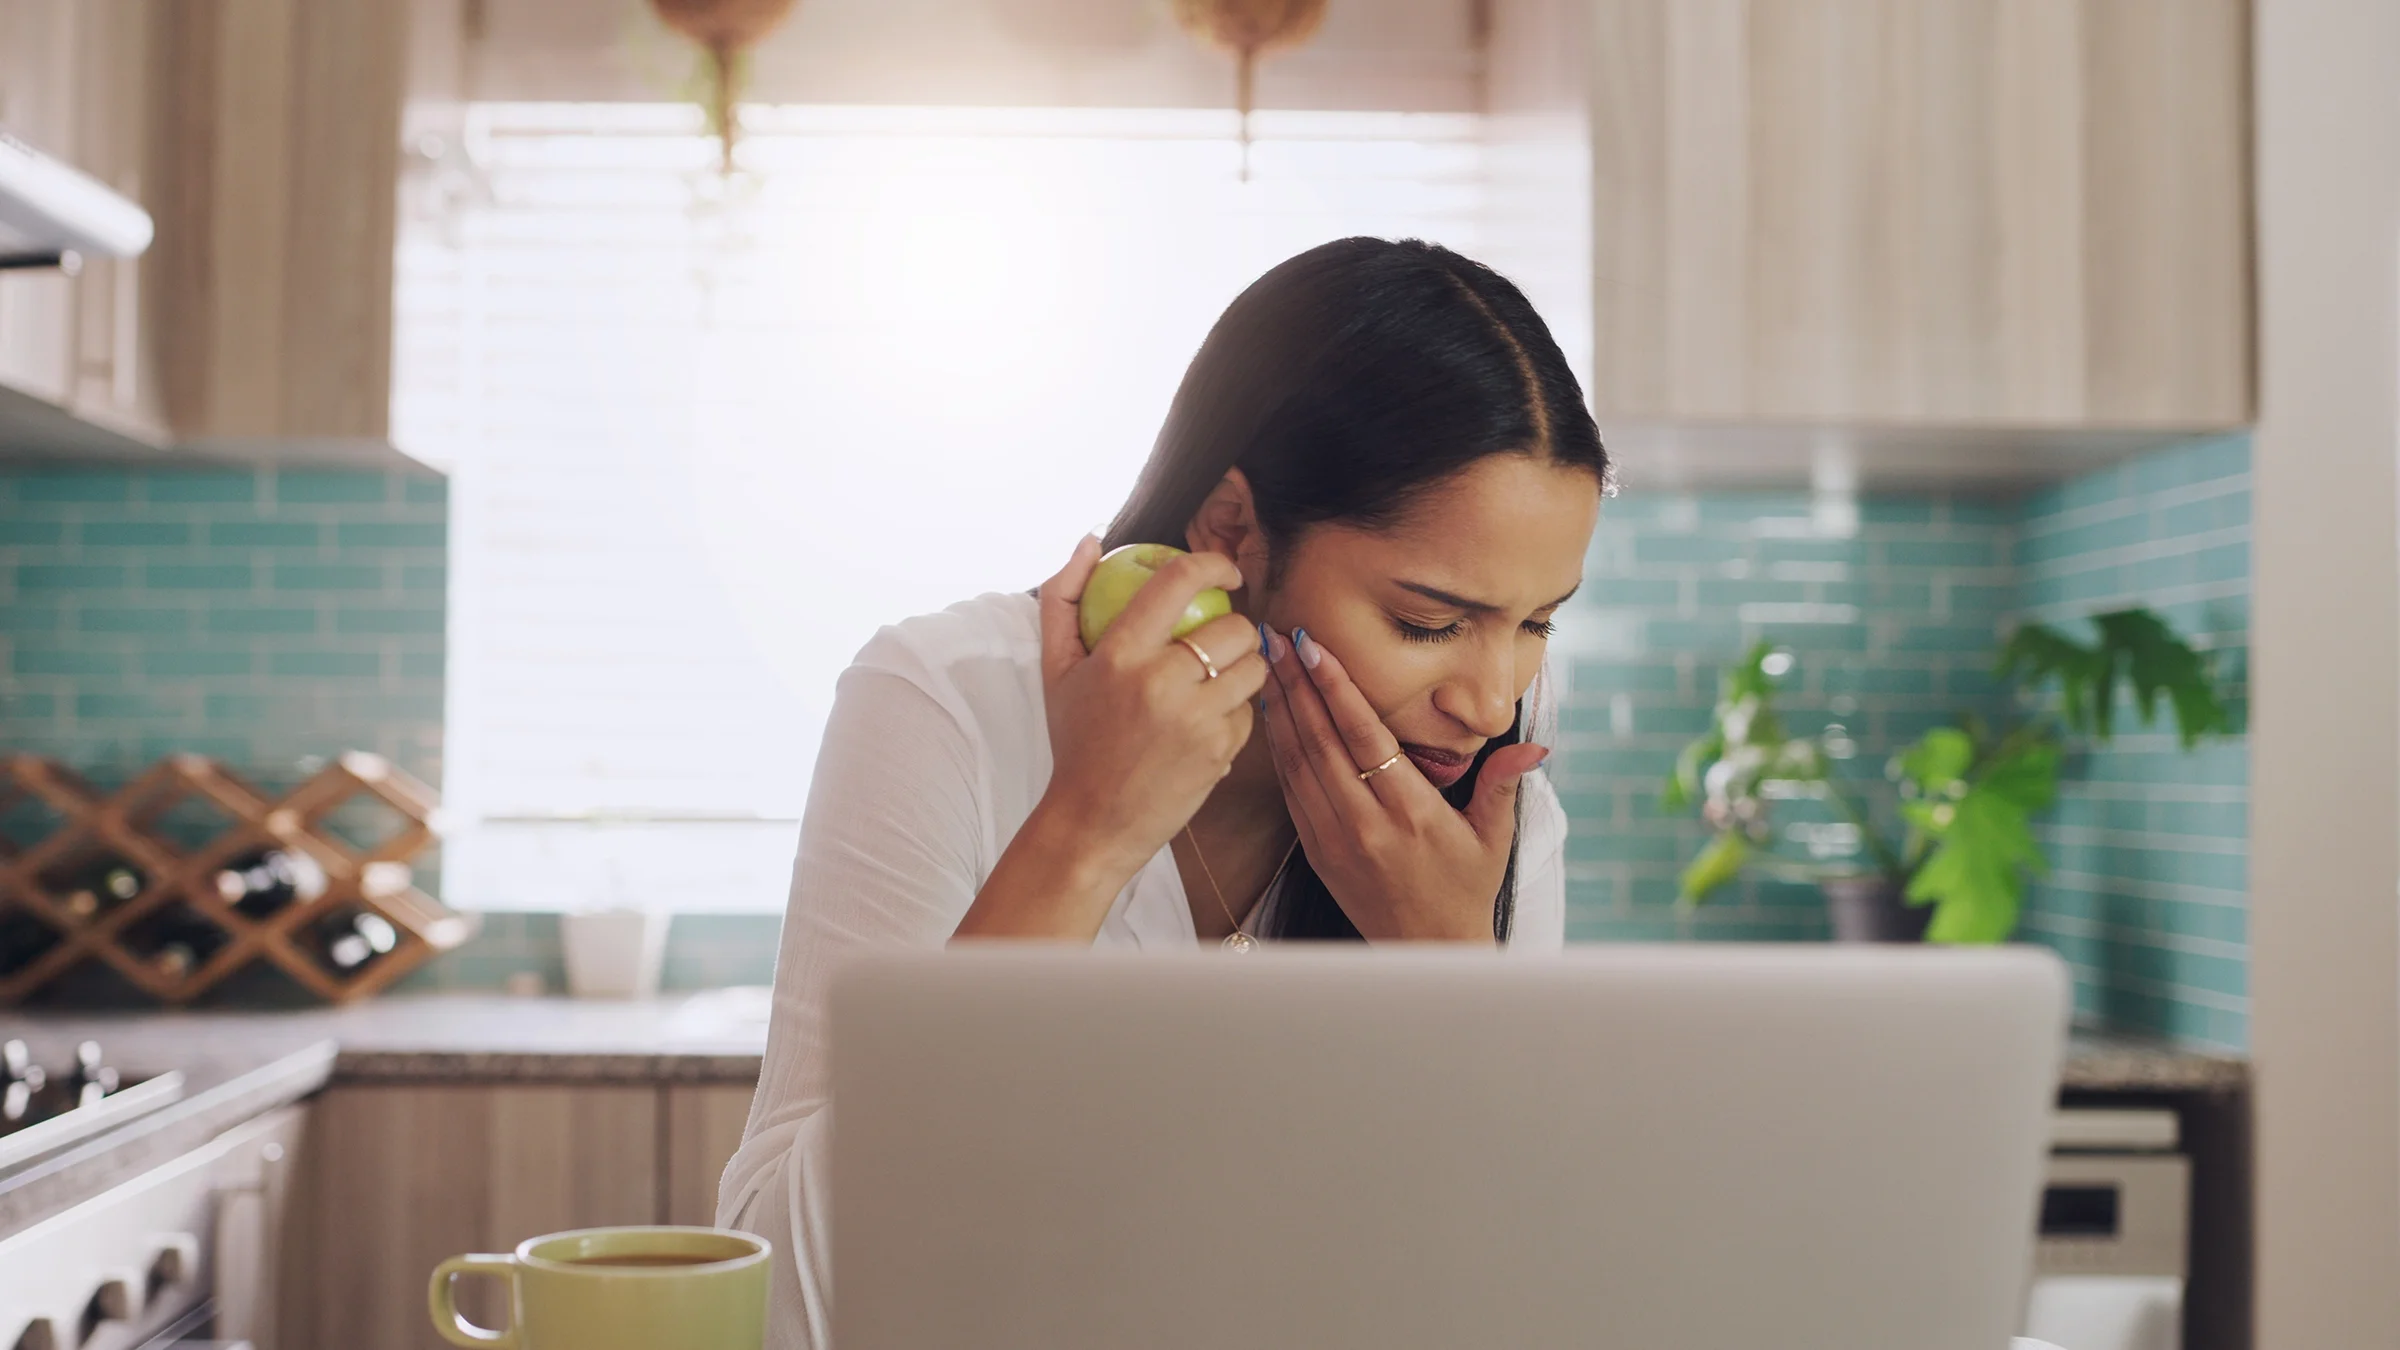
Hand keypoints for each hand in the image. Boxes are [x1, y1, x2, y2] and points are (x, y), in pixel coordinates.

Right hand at [1035, 536, 1269, 879]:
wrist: (1092, 822)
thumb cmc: (1075, 739)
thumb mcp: (1056, 669)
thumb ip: (1064, 598)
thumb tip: (1092, 540)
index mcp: (1119, 655)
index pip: (1178, 582)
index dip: (1212, 562)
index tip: (1224, 569)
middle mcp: (1160, 683)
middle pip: (1233, 625)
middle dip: (1236, 625)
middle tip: (1220, 637)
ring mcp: (1195, 720)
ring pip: (1252, 666)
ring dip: (1242, 666)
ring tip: (1217, 677)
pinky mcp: (1220, 752)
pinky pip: (1249, 710)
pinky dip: (1235, 711)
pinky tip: (1207, 722)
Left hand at [1259, 627, 1548, 941]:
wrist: (1426, 950)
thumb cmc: (1465, 889)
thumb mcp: (1494, 837)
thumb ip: (1505, 784)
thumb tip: (1536, 746)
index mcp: (1412, 813)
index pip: (1365, 737)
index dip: (1337, 689)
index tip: (1314, 648)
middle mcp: (1366, 824)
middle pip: (1322, 741)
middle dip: (1298, 684)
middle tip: (1277, 637)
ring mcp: (1334, 839)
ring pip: (1298, 763)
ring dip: (1282, 710)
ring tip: (1268, 664)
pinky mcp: (1316, 851)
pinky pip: (1291, 790)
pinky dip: (1278, 749)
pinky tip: (1272, 716)